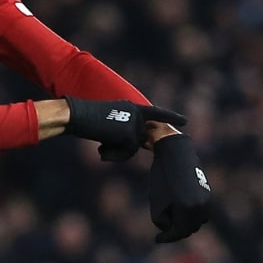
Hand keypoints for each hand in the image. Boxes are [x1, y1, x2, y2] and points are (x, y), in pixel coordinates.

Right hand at [64, 97, 186, 161]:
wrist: (77, 114)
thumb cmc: (88, 119)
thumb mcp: (111, 122)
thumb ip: (126, 130)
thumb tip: (136, 144)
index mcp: (132, 107)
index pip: (155, 113)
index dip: (170, 117)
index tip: (185, 121)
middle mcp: (136, 113)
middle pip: (140, 140)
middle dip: (124, 149)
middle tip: (106, 146)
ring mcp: (134, 123)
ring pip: (132, 148)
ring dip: (116, 152)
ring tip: (100, 146)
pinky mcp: (129, 133)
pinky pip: (126, 153)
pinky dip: (113, 155)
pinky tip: (101, 149)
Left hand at [149, 135, 210, 242]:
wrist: (175, 154)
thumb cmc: (162, 178)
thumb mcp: (157, 203)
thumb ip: (164, 221)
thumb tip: (171, 228)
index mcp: (187, 210)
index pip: (178, 232)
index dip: (166, 237)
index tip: (156, 239)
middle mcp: (200, 207)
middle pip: (189, 229)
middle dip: (177, 231)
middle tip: (164, 232)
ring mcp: (206, 201)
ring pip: (197, 221)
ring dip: (186, 223)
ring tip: (172, 221)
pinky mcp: (208, 194)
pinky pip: (201, 211)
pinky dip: (192, 214)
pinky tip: (180, 211)